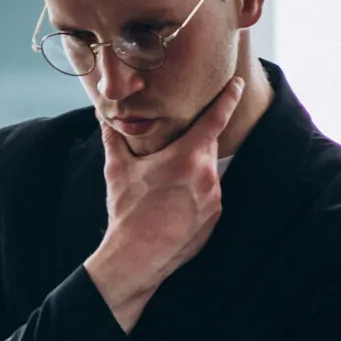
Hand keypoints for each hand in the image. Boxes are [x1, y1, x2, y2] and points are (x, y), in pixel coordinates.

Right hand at [84, 75, 240, 331]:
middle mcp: (206, 175)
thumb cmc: (127, 212)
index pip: (215, 118)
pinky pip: (208, 194)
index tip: (237, 83)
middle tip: (174, 147)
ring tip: (166, 184)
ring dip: (191, 170)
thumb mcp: (118, 170)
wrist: (137, 257)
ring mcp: (214, 197)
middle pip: (208, 145)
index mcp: (186, 157)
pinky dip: (194, 192)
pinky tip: (172, 204)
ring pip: (207, 171)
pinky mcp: (215, 217)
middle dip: (193, 142)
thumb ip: (114, 139)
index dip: (227, 98)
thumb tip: (104, 117)